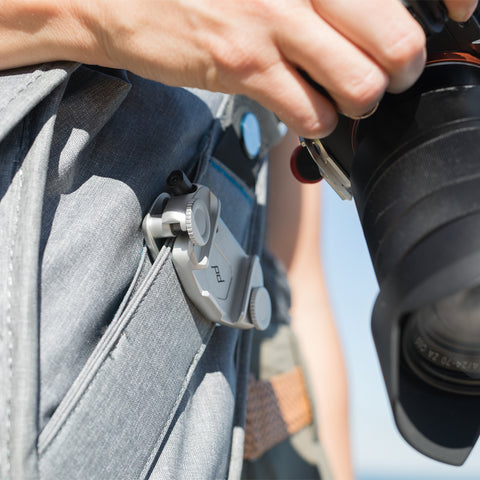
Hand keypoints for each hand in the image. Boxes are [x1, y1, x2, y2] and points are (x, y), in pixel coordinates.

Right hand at [1, 0, 477, 137]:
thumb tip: (359, 21)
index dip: (432, 19)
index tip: (426, 39)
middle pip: (396, 40)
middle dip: (399, 71)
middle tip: (385, 77)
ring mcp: (273, 24)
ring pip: (359, 85)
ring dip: (358, 102)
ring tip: (342, 99)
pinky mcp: (245, 68)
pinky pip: (310, 113)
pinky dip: (316, 123)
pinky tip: (303, 111)